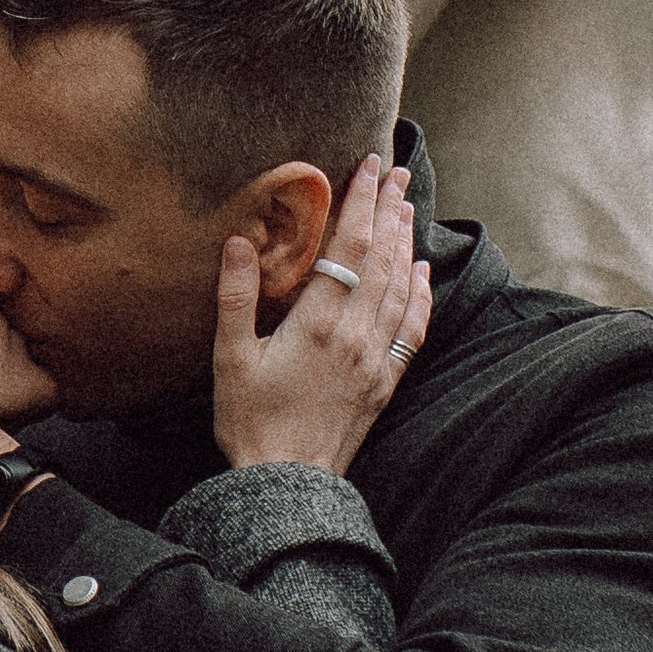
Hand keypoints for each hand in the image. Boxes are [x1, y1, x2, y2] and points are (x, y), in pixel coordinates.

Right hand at [213, 157, 430, 472]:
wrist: (287, 484)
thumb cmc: (250, 421)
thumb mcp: (229, 357)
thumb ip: (235, 296)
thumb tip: (238, 240)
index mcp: (319, 322)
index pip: (349, 246)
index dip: (362, 202)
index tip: (371, 166)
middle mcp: (356, 334)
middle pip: (383, 257)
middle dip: (390, 210)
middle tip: (397, 172)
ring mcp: (376, 358)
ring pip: (402, 287)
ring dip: (406, 242)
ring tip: (407, 207)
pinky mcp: (385, 381)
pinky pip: (413, 328)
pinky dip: (422, 295)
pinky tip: (423, 273)